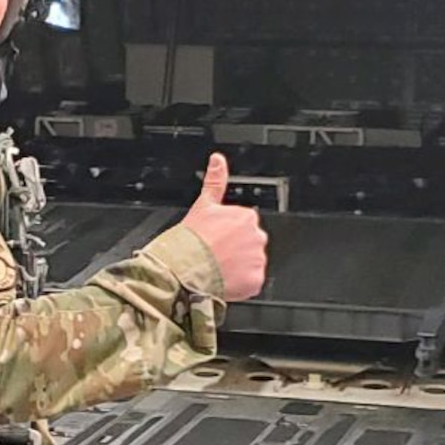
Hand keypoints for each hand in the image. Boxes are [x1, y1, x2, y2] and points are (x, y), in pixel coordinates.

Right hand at [181, 153, 267, 301]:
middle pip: (249, 245)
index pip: (243, 226)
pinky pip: (251, 283)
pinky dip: (240, 285)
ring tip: (217, 269)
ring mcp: (258, 259)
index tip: (215, 240)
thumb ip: (215, 181)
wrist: (186, 268)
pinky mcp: (255, 280)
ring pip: (250, 264)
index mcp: (247, 216)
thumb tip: (218, 159)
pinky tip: (224, 281)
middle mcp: (257, 236)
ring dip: (237, 268)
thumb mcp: (203, 205)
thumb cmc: (192, 238)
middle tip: (215, 256)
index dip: (227, 235)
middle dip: (236, 251)